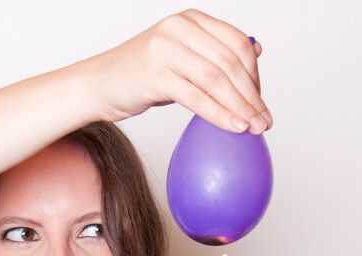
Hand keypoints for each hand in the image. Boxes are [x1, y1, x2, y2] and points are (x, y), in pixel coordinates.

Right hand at [85, 10, 271, 134]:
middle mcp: (179, 28)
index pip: (236, 42)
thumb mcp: (182, 57)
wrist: (97, 85)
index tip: (260, 101)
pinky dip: (218, 114)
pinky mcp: (155, 73)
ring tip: (253, 128)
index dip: (255, 74)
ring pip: (216, 79)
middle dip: (251, 96)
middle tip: (264, 122)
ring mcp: (166, 48)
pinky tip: (233, 128)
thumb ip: (214, 54)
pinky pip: (196, 97)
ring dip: (240, 107)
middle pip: (229, 62)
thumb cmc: (141, 75)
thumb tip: (257, 50)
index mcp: (190, 20)